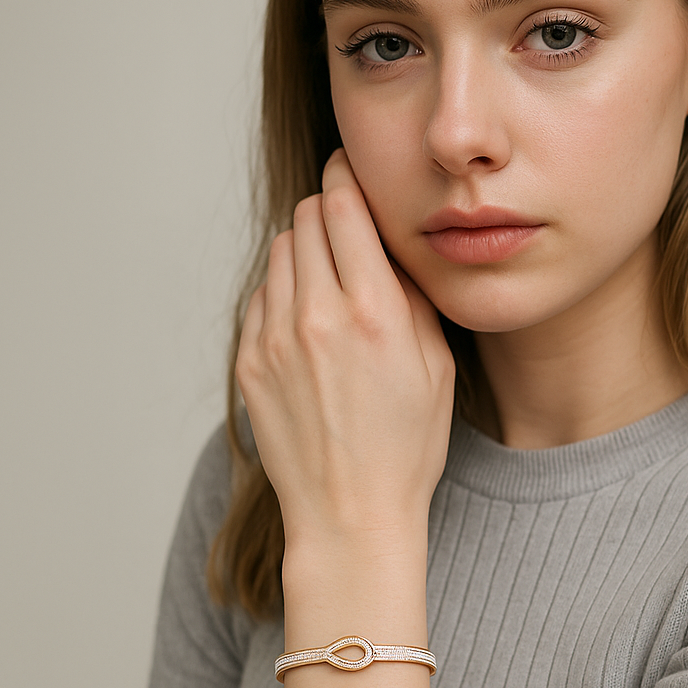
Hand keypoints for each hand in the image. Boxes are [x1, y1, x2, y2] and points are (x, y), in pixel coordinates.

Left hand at [235, 150, 455, 555]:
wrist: (349, 515)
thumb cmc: (405, 449)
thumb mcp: (437, 367)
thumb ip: (411, 296)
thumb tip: (387, 249)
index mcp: (373, 312)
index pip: (343, 205)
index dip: (347, 177)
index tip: (352, 173)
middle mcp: (316, 316)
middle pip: (306, 217)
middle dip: (329, 213)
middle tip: (350, 234)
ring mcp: (274, 339)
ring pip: (280, 254)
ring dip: (306, 253)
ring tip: (332, 288)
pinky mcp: (249, 363)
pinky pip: (260, 298)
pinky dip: (283, 295)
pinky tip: (309, 327)